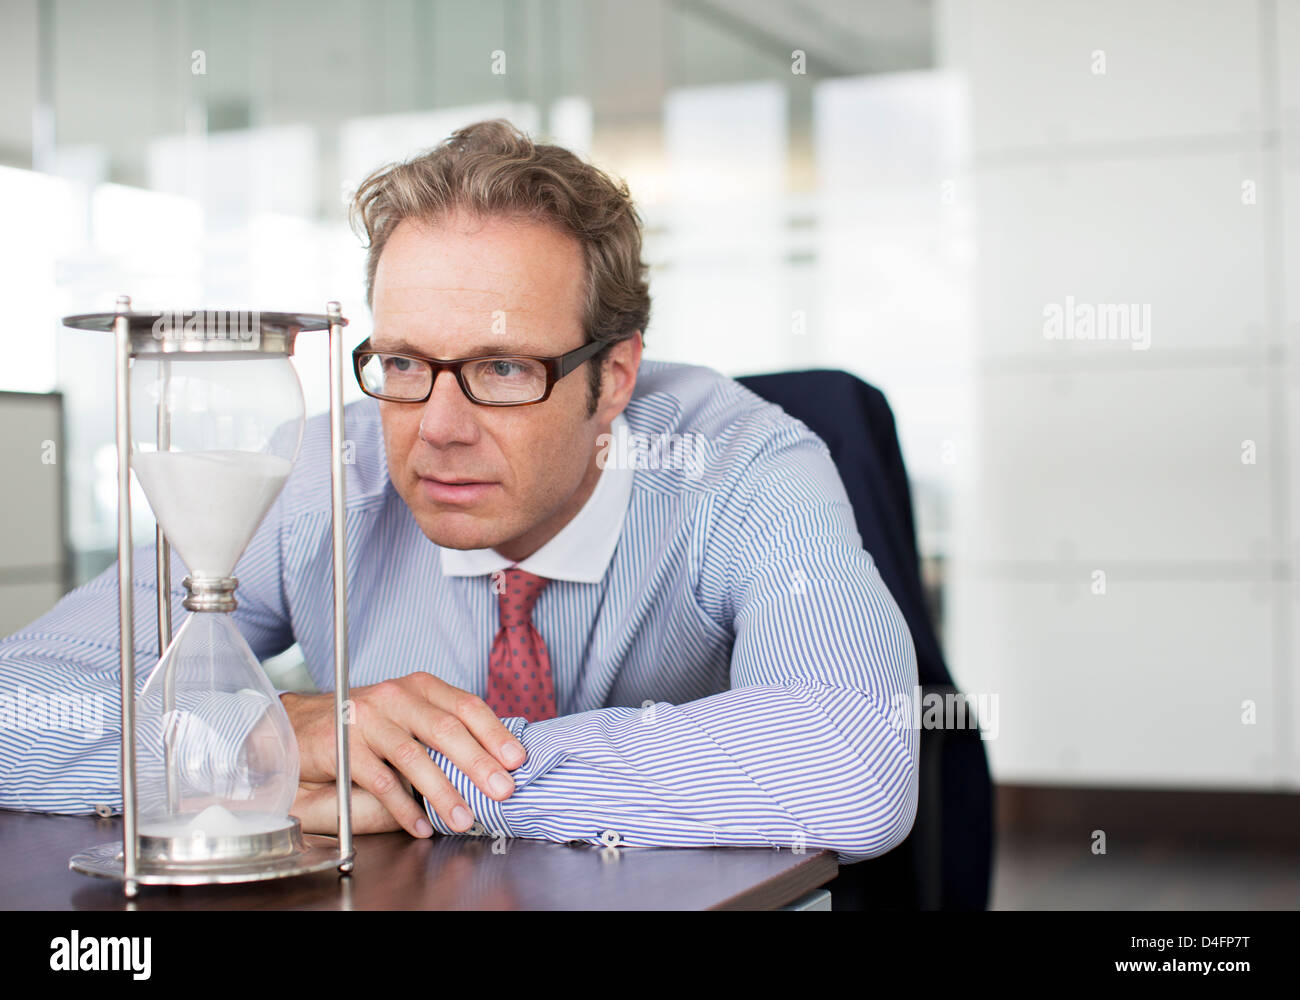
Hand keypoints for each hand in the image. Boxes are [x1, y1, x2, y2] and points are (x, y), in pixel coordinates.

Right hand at [281, 673, 526, 837]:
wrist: (301, 725)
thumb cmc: (365, 722)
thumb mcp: (406, 711)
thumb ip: (442, 725)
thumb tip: (492, 757)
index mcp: (419, 686)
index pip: (466, 705)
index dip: (494, 733)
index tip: (516, 759)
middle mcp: (396, 696)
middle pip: (446, 730)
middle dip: (479, 764)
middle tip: (502, 790)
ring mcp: (369, 720)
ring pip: (415, 758)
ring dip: (444, 792)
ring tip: (464, 818)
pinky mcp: (344, 747)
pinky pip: (381, 782)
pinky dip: (404, 809)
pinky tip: (422, 826)